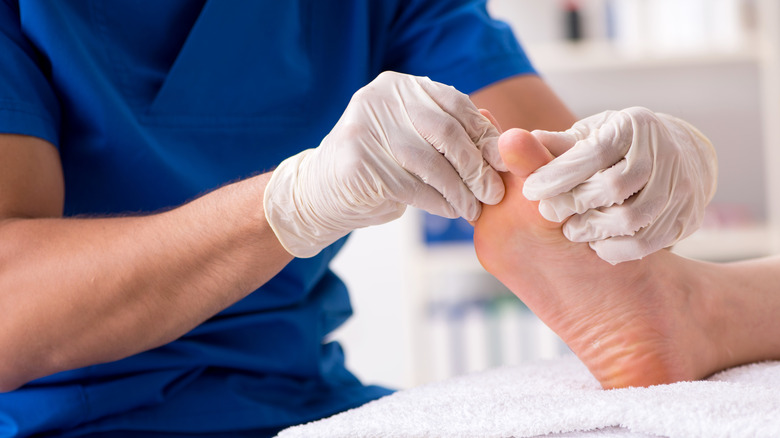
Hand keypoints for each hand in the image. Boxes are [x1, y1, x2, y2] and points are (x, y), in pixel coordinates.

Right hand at [264, 71, 504, 257]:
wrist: (320, 193)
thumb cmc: (379, 168)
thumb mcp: (414, 141)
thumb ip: (450, 137)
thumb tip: (503, 148)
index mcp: (398, 86)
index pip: (455, 104)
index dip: (484, 135)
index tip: (503, 164)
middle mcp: (379, 100)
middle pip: (446, 131)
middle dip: (476, 166)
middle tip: (494, 192)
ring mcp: (365, 129)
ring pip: (431, 162)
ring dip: (460, 191)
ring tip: (474, 209)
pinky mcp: (358, 163)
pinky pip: (413, 186)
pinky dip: (439, 202)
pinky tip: (451, 211)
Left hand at [522, 107, 717, 263]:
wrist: (683, 156)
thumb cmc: (620, 145)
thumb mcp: (592, 134)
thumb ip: (557, 144)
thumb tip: (510, 144)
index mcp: (634, 125)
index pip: (592, 153)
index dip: (558, 175)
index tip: (530, 191)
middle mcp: (662, 151)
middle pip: (614, 187)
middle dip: (575, 204)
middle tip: (549, 215)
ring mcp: (679, 185)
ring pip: (632, 218)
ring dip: (594, 230)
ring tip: (572, 231)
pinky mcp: (686, 216)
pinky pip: (647, 242)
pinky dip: (616, 249)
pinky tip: (597, 245)